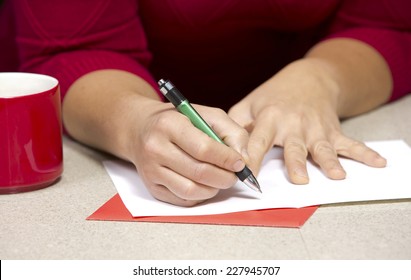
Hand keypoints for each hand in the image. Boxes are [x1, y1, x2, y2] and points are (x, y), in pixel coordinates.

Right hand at [128, 99, 248, 205]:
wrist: (141, 129)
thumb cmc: (178, 121)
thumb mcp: (205, 114)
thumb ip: (230, 131)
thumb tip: (243, 159)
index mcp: (169, 125)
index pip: (204, 148)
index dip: (227, 159)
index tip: (240, 163)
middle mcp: (155, 148)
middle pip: (199, 172)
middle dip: (225, 177)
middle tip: (235, 175)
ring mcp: (151, 170)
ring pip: (191, 190)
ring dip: (214, 189)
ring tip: (221, 179)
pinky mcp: (152, 186)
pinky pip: (183, 200)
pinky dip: (201, 196)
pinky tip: (205, 185)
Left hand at [229, 59, 386, 183]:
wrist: (307, 78)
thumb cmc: (273, 96)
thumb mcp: (249, 104)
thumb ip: (236, 124)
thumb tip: (223, 145)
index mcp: (270, 117)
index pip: (258, 140)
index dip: (252, 156)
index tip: (247, 173)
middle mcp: (294, 124)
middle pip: (294, 146)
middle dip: (296, 162)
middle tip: (299, 179)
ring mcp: (316, 128)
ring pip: (323, 147)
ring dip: (330, 161)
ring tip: (336, 176)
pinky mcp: (333, 131)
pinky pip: (350, 143)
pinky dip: (365, 153)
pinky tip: (378, 163)